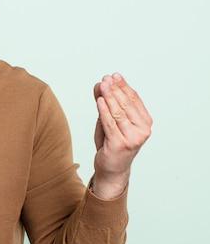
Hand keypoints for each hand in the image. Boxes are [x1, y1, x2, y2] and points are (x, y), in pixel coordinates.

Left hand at [91, 73, 151, 198]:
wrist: (111, 168)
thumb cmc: (111, 142)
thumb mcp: (109, 120)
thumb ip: (106, 103)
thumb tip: (100, 84)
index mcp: (144, 122)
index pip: (134, 99)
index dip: (123, 86)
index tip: (114, 75)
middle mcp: (142, 130)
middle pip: (126, 104)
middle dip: (115, 89)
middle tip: (106, 78)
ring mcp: (132, 138)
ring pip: (118, 113)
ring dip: (110, 97)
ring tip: (103, 85)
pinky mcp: (120, 144)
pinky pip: (110, 123)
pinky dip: (104, 111)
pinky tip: (99, 101)